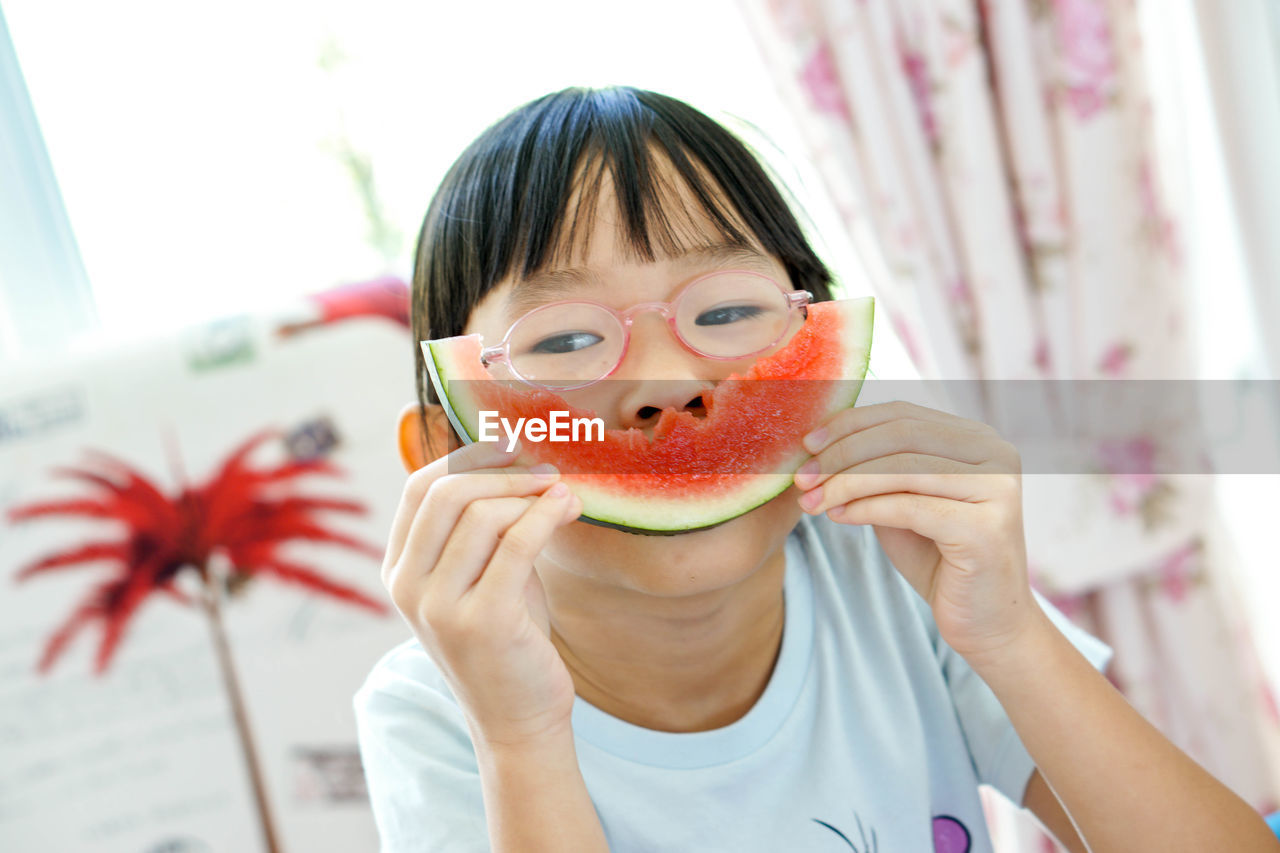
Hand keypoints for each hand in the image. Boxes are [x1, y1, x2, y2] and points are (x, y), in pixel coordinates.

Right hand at [381, 441, 582, 746]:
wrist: (519, 718)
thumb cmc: (508, 638)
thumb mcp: (484, 575)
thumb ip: (486, 526)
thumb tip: (521, 462)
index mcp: (399, 570)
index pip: (419, 488)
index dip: (466, 456)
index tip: (509, 447)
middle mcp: (408, 587)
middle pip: (447, 492)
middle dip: (503, 472)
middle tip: (546, 471)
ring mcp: (440, 607)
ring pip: (482, 514)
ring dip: (530, 495)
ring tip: (563, 497)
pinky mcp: (483, 622)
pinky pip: (516, 544)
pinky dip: (546, 515)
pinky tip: (567, 509)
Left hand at [793, 401, 1037, 662]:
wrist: (985, 622)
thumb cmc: (938, 558)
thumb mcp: (902, 501)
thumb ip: (876, 468)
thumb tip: (819, 442)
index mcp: (977, 439)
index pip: (903, 414)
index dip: (850, 424)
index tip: (807, 443)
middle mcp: (996, 455)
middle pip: (900, 435)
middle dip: (841, 454)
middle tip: (801, 478)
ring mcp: (997, 490)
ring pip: (902, 468)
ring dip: (845, 483)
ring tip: (811, 503)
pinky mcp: (986, 529)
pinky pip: (909, 507)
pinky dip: (865, 508)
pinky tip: (838, 517)